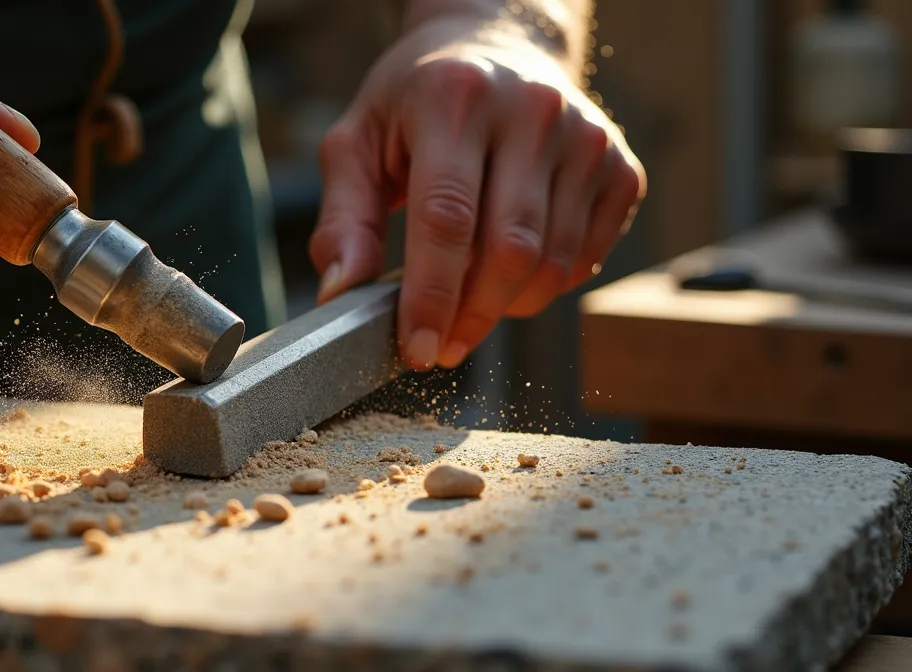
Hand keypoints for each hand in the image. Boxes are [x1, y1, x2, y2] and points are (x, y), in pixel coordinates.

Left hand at [309, 15, 645, 369]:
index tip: (417, 349)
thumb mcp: (358, 143)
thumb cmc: (416, 104)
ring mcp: (586, 137)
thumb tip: (341, 293)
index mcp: (453, 97)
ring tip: (469, 304)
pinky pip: (586, 259)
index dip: (432, 296)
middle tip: (441, 346)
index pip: (447, 218)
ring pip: (554, 263)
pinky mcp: (621, 166)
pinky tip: (512, 272)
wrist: (498, 46)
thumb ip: (343, 220)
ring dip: (508, 308)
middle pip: (510, 250)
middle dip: (472, 316)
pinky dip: (547, 287)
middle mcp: (531, 109)